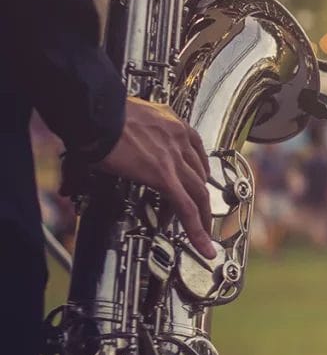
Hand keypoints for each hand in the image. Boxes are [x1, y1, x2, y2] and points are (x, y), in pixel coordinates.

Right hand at [98, 98, 215, 258]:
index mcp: (170, 121)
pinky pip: (186, 207)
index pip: (194, 149)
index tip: (198, 180)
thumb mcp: (121, 117)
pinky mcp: (163, 175)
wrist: (94, 111)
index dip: (198, 169)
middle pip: (200, 174)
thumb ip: (122, 134)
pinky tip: (201, 244)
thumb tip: (97, 147)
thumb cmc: (98, 112)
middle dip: (204, 196)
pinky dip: (196, 228)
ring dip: (203, 215)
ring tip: (203, 233)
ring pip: (198, 192)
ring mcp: (174, 157)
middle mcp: (178, 137)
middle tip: (204, 212)